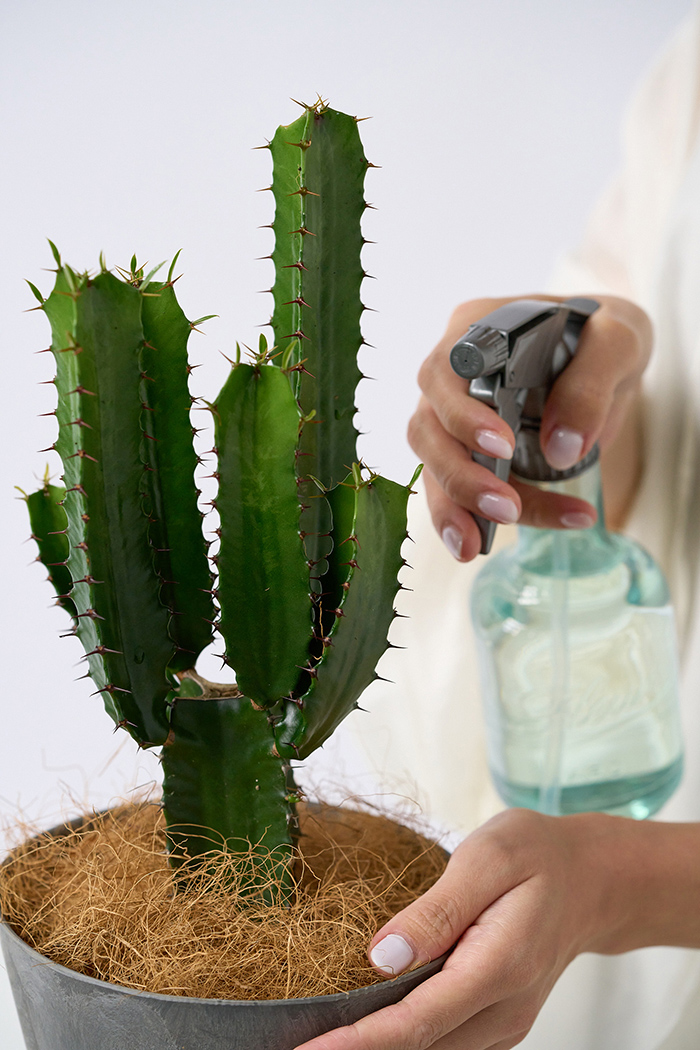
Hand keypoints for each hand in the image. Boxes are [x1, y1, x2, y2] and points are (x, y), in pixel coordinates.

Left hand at [292, 807, 667, 1049]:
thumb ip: (437, 909)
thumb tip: (381, 957)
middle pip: (418, 1048)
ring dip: (375, 1046)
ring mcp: (503, 1021)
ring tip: (315, 1036)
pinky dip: (403, 1038)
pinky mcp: (497, 1019)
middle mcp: (502, 1010)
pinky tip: (364, 1024)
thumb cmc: (539, 855)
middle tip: (289, 1041)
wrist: (592, 879)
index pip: (416, 1022)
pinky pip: (444, 1040)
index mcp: (498, 967)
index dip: (357, 1043)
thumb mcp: (489, 858)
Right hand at [407, 295, 651, 560]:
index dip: (461, 414)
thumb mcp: (617, 340)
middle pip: (427, 427)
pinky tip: (485, 545)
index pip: (444, 371)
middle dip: (460, 476)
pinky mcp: (468, 453)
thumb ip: (592, 384)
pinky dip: (472, 521)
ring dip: (453, 508)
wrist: (604, 357)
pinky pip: (457, 492)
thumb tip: (561, 448)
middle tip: (505, 510)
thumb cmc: (603, 333)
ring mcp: (453, 415)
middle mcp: (451, 373)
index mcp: (475, 329)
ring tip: (475, 548)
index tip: (501, 446)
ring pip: (432, 466)